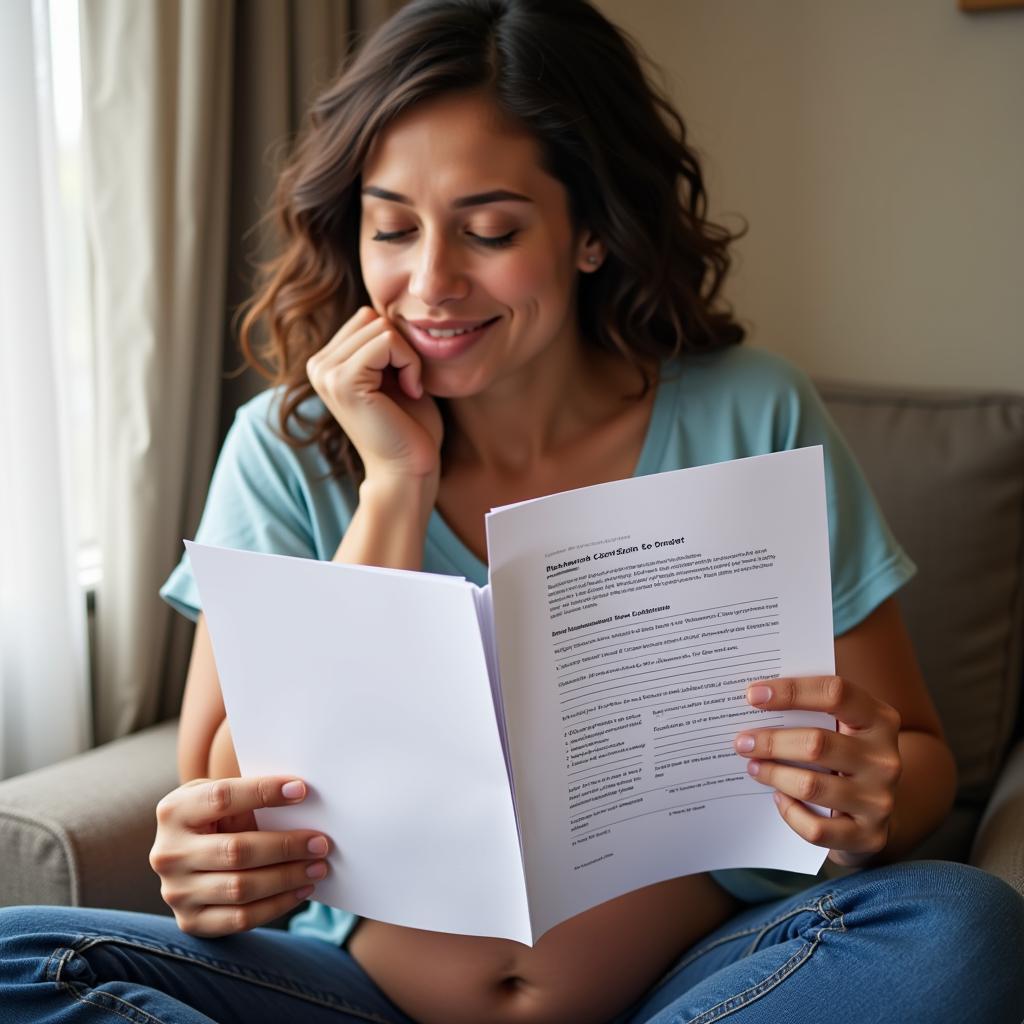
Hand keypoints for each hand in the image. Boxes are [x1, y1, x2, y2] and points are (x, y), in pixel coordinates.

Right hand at [149, 776, 330, 936]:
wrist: (184, 857)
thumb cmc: (215, 818)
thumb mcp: (220, 799)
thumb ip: (250, 797)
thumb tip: (301, 797)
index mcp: (174, 811)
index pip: (222, 798)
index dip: (263, 792)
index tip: (301, 790)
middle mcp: (169, 853)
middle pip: (236, 850)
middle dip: (285, 846)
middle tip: (320, 842)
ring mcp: (176, 891)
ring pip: (241, 888)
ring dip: (287, 878)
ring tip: (318, 867)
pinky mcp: (190, 922)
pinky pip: (240, 919)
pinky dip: (277, 905)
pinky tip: (302, 890)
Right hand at [306, 306, 442, 482]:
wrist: (408, 470)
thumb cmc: (409, 427)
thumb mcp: (394, 374)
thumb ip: (384, 343)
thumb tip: (390, 305)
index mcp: (326, 362)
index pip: (366, 317)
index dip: (396, 343)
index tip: (404, 380)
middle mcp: (317, 365)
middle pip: (371, 317)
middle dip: (401, 347)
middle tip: (407, 386)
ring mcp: (325, 373)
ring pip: (381, 326)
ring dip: (408, 357)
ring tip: (407, 391)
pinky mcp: (343, 381)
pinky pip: (387, 342)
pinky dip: (410, 364)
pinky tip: (410, 392)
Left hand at [733, 676, 901, 866]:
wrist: (878, 809)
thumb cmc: (845, 754)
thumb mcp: (842, 725)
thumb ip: (810, 709)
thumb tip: (755, 698)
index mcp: (879, 719)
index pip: (835, 693)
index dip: (791, 691)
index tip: (752, 695)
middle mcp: (885, 759)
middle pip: (817, 743)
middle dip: (771, 741)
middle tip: (742, 741)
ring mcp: (879, 799)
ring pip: (812, 785)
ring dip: (773, 775)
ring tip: (752, 767)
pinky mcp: (868, 835)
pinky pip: (816, 828)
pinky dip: (790, 812)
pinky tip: (779, 798)